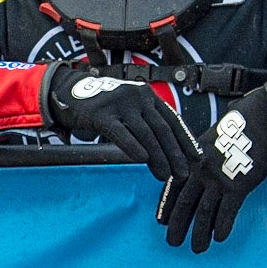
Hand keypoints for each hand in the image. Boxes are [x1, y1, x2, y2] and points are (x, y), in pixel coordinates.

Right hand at [44, 63, 199, 181]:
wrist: (70, 91)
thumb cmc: (104, 107)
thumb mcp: (128, 108)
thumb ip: (146, 122)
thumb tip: (168, 151)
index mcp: (147, 96)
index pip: (172, 120)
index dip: (186, 141)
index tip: (196, 160)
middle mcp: (137, 96)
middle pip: (162, 129)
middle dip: (175, 154)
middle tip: (182, 174)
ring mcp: (120, 103)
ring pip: (145, 133)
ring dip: (158, 157)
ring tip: (164, 175)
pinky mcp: (102, 113)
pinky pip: (121, 132)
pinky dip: (133, 146)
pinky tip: (142, 160)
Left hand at [156, 80, 266, 252]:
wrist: (260, 124)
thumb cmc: (237, 132)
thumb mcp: (209, 142)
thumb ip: (198, 160)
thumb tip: (189, 178)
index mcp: (192, 159)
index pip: (174, 188)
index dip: (166, 206)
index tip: (160, 222)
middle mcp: (201, 171)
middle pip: (185, 204)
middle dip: (177, 225)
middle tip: (172, 243)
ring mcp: (219, 179)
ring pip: (204, 212)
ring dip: (199, 233)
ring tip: (196, 249)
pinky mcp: (239, 186)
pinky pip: (227, 211)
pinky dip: (222, 226)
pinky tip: (219, 239)